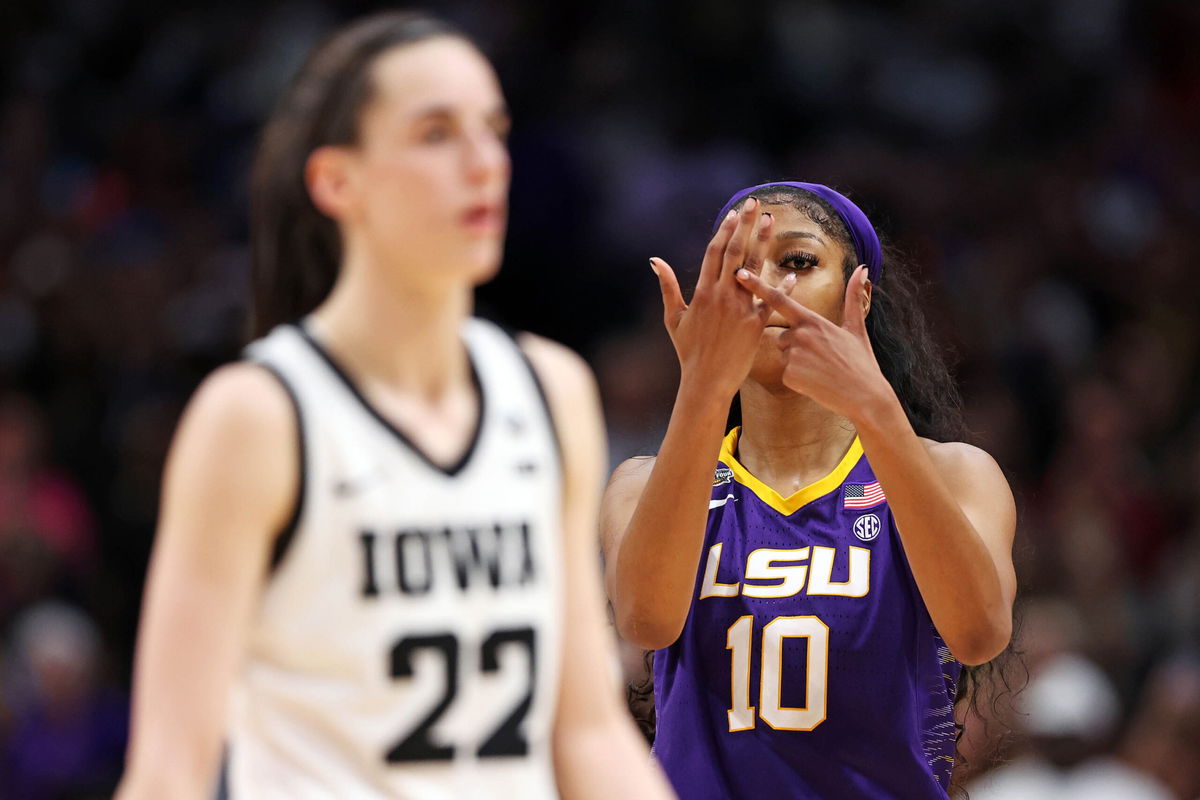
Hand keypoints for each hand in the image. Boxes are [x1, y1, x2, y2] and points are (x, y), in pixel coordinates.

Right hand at [650, 197, 773, 398]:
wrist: (706, 381)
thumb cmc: (688, 351)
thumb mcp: (673, 318)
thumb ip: (667, 288)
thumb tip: (655, 261)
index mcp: (702, 292)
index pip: (714, 253)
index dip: (724, 230)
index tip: (733, 213)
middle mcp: (722, 296)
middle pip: (735, 252)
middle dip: (744, 225)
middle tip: (754, 203)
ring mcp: (741, 309)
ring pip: (754, 268)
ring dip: (763, 242)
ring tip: (771, 220)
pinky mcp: (756, 325)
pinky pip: (771, 301)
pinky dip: (780, 286)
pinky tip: (790, 273)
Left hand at [734, 265, 894, 419]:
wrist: (864, 396)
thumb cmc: (861, 363)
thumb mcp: (856, 328)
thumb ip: (854, 297)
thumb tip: (862, 268)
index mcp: (813, 320)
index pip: (779, 299)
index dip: (757, 286)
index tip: (739, 273)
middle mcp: (800, 335)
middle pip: (782, 337)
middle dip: (796, 346)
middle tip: (822, 358)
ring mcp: (793, 355)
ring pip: (784, 355)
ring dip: (797, 363)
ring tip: (820, 370)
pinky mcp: (789, 375)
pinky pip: (786, 374)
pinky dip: (798, 379)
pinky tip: (816, 382)